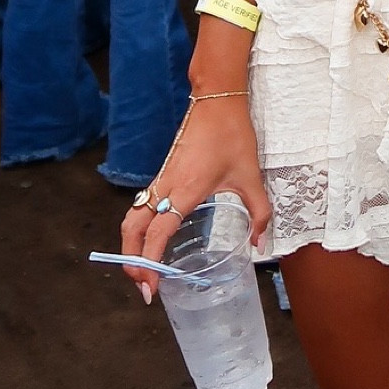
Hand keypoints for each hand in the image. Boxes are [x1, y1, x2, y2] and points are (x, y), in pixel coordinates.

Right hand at [119, 95, 270, 301]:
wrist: (216, 100)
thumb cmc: (232, 135)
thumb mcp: (251, 176)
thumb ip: (258, 212)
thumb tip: (258, 243)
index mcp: (185, 190)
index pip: (157, 233)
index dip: (149, 263)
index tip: (150, 288)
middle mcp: (166, 187)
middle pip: (132, 228)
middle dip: (130, 260)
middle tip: (143, 286)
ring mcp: (161, 179)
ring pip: (133, 217)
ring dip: (131, 245)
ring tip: (143, 269)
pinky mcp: (164, 174)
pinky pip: (142, 206)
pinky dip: (139, 229)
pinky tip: (154, 242)